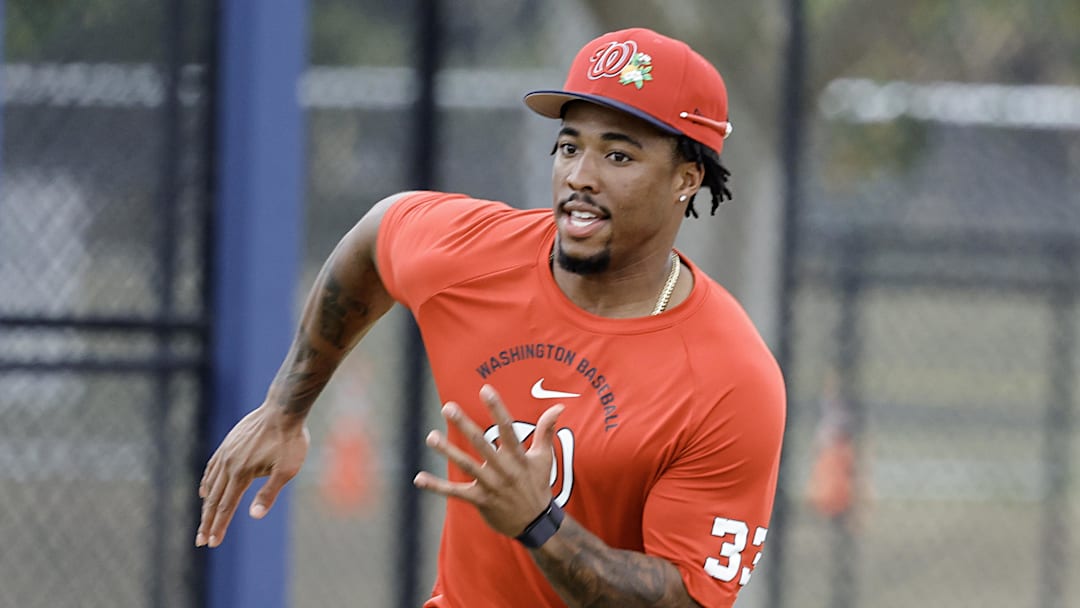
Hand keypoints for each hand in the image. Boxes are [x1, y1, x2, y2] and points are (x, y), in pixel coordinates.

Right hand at [195, 405, 309, 547]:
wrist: (283, 409)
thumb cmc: (290, 441)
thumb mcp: (286, 470)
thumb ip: (269, 493)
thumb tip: (253, 516)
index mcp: (242, 473)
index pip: (226, 506)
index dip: (218, 526)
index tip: (211, 543)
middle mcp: (229, 464)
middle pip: (214, 499)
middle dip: (207, 522)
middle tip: (200, 541)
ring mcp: (226, 453)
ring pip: (211, 484)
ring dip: (206, 505)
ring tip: (203, 521)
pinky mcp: (228, 444)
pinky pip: (211, 467)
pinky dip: (206, 482)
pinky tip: (205, 490)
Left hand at [414, 384, 563, 537]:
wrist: (536, 523)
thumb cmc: (538, 485)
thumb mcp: (544, 457)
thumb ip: (546, 430)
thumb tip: (559, 406)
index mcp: (518, 457)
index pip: (507, 428)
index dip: (497, 409)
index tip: (485, 390)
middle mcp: (504, 470)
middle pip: (481, 444)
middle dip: (464, 425)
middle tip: (448, 407)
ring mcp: (491, 486)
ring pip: (466, 466)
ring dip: (448, 451)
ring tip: (431, 436)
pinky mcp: (480, 501)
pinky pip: (455, 493)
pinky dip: (437, 487)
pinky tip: (419, 478)